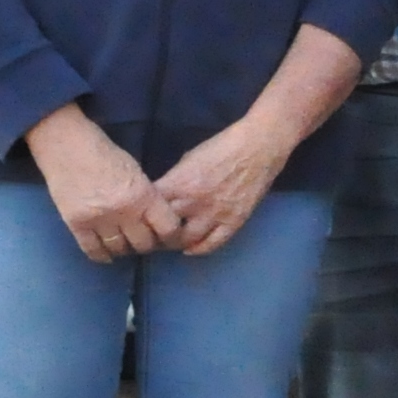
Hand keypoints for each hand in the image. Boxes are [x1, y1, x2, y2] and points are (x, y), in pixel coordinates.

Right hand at [27, 105, 183, 262]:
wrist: (68, 148)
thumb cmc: (106, 156)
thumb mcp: (138, 174)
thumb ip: (148, 198)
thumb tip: (157, 222)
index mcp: (144, 196)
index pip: (167, 229)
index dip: (170, 236)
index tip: (166, 236)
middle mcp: (124, 212)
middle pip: (143, 244)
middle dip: (146, 244)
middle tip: (143, 241)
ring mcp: (99, 220)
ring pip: (119, 249)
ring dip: (124, 249)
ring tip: (124, 244)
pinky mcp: (76, 224)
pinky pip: (92, 250)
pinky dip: (101, 255)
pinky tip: (106, 254)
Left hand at [153, 114, 295, 256]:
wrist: (258, 147)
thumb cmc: (221, 147)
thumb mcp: (187, 160)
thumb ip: (173, 181)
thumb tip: (162, 196)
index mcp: (178, 183)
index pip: (149, 209)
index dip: (141, 217)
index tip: (139, 219)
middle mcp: (193, 202)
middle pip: (164, 228)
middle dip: (155, 233)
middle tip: (152, 235)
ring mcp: (215, 214)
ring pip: (187, 240)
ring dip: (176, 243)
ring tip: (171, 241)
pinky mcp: (234, 221)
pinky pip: (213, 243)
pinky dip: (199, 249)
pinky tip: (191, 249)